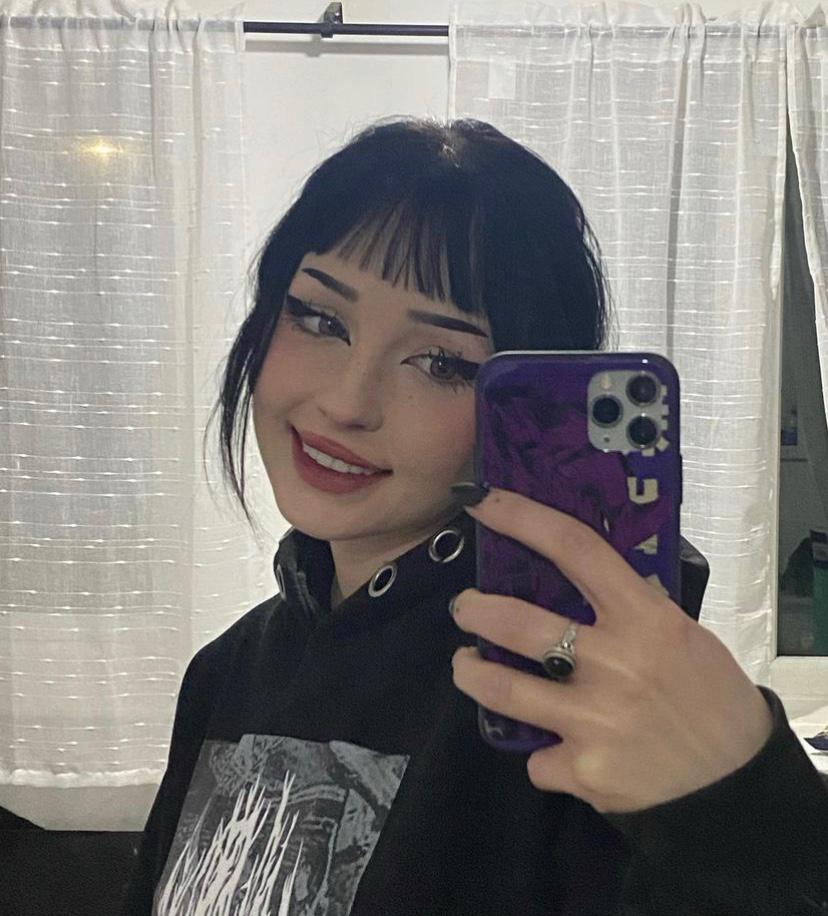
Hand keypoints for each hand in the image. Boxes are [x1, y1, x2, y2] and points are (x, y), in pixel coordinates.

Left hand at [450, 486, 774, 814]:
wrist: (735, 785)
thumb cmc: (711, 696)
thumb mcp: (683, 634)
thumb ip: (631, 609)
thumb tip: (578, 580)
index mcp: (645, 619)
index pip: (574, 549)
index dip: (522, 518)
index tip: (484, 504)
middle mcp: (614, 664)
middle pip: (517, 623)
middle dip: (474, 610)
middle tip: (465, 607)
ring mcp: (594, 720)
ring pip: (501, 690)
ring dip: (471, 673)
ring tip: (466, 664)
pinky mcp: (584, 771)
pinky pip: (537, 757)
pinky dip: (539, 751)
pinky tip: (550, 747)